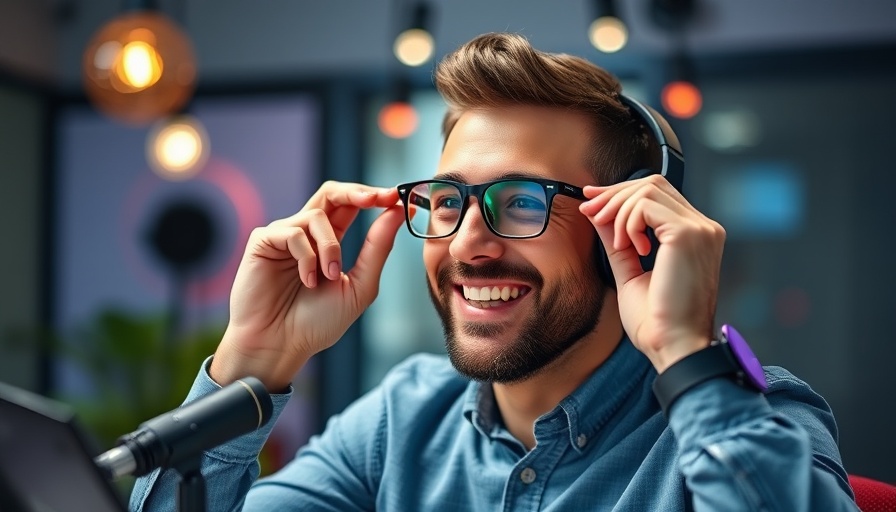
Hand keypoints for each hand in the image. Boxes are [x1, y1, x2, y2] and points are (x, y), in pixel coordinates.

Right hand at [210, 181, 404, 389]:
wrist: (281, 346)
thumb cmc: (317, 323)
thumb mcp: (359, 286)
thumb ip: (377, 248)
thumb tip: (397, 210)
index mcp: (329, 243)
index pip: (350, 205)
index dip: (373, 196)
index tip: (397, 196)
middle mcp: (306, 235)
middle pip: (331, 193)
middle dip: (357, 192)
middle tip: (378, 199)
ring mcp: (284, 236)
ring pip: (317, 216)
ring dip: (331, 248)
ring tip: (329, 277)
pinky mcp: (263, 241)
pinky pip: (293, 232)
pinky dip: (307, 256)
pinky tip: (306, 280)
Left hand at [578, 175, 725, 372]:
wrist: (673, 347)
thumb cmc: (656, 322)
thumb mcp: (630, 272)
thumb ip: (617, 241)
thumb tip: (598, 213)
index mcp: (696, 236)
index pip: (658, 195)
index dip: (621, 193)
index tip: (591, 200)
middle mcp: (704, 228)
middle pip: (652, 185)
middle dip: (614, 195)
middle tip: (590, 212)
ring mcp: (700, 229)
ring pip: (647, 191)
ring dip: (619, 212)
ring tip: (618, 244)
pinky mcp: (689, 234)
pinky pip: (646, 206)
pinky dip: (628, 221)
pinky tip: (630, 248)